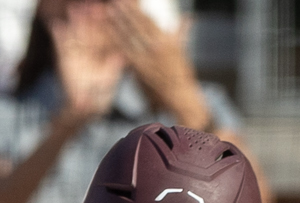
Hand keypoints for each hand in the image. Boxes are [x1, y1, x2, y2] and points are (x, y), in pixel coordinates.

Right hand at [50, 3, 125, 124]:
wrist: (82, 110)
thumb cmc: (99, 97)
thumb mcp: (109, 81)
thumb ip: (114, 67)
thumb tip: (122, 56)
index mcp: (102, 54)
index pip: (105, 36)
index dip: (106, 24)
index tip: (108, 11)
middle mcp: (90, 53)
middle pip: (90, 32)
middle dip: (90, 19)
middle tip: (90, 5)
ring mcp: (76, 56)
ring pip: (76, 36)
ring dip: (74, 23)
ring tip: (73, 10)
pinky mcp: (64, 62)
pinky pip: (61, 47)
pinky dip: (58, 37)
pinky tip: (55, 25)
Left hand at [108, 1, 211, 126]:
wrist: (180, 95)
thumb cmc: (181, 74)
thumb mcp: (182, 49)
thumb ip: (182, 31)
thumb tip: (190, 17)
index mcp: (167, 39)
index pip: (149, 20)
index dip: (137, 9)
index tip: (128, 1)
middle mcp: (157, 46)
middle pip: (138, 24)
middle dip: (127, 11)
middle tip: (116, 0)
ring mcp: (148, 58)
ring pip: (131, 37)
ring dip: (119, 23)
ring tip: (109, 10)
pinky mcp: (140, 69)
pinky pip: (127, 52)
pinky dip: (118, 43)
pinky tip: (110, 34)